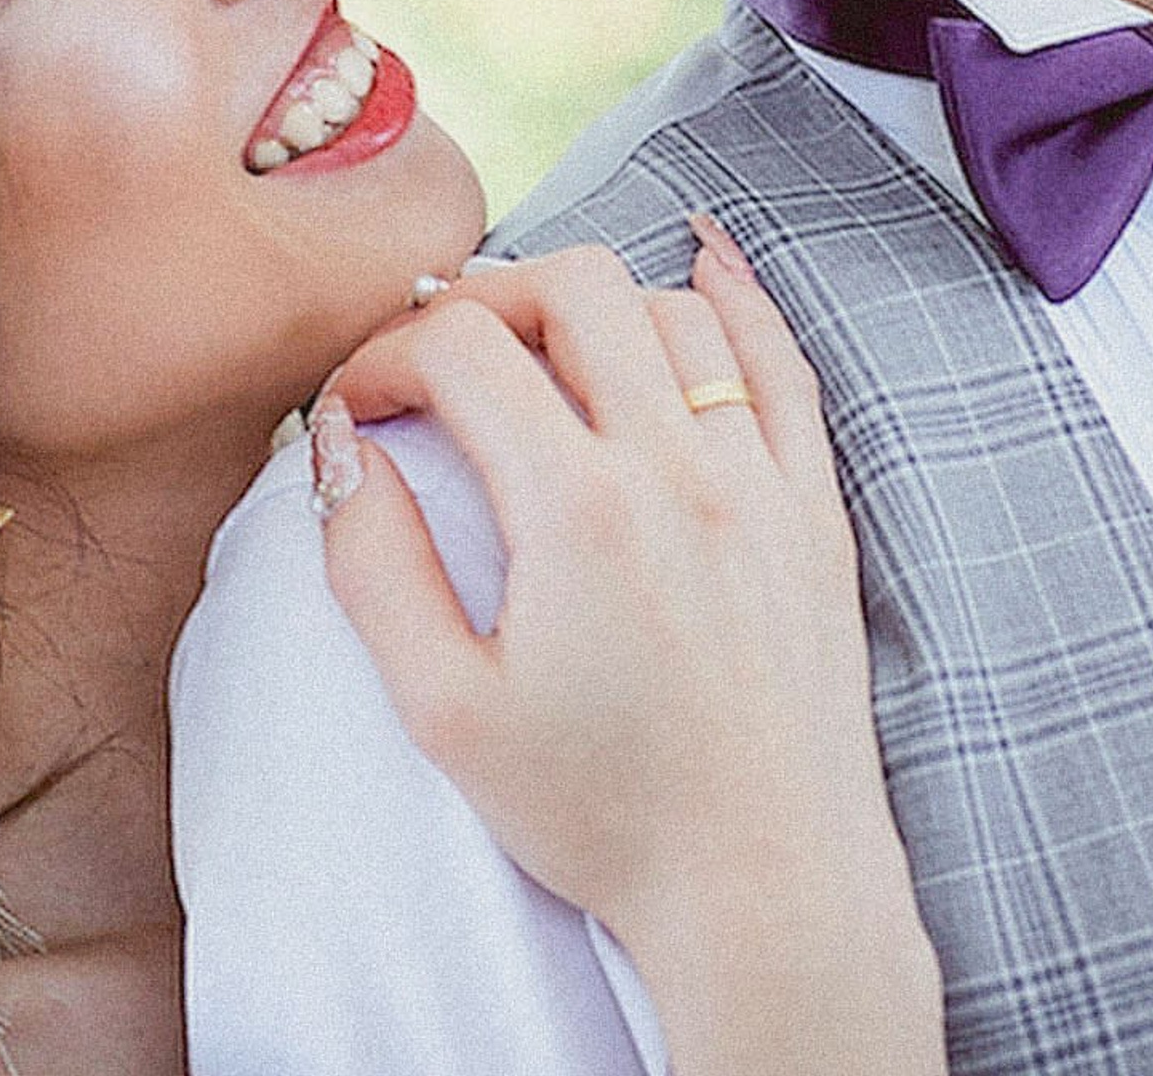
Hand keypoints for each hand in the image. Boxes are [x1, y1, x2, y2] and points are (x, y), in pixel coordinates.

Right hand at [313, 218, 943, 1075]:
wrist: (764, 885)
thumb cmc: (601, 812)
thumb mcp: (446, 711)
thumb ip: (376, 565)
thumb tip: (338, 447)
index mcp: (577, 510)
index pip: (464, 348)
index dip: (387, 353)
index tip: (357, 404)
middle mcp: (677, 467)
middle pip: (574, 286)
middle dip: (486, 294)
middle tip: (442, 351)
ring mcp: (759, 477)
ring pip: (674, 309)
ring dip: (595, 305)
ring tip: (543, 352)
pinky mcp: (814, 504)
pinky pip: (783, 360)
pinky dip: (737, 298)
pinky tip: (702, 266)